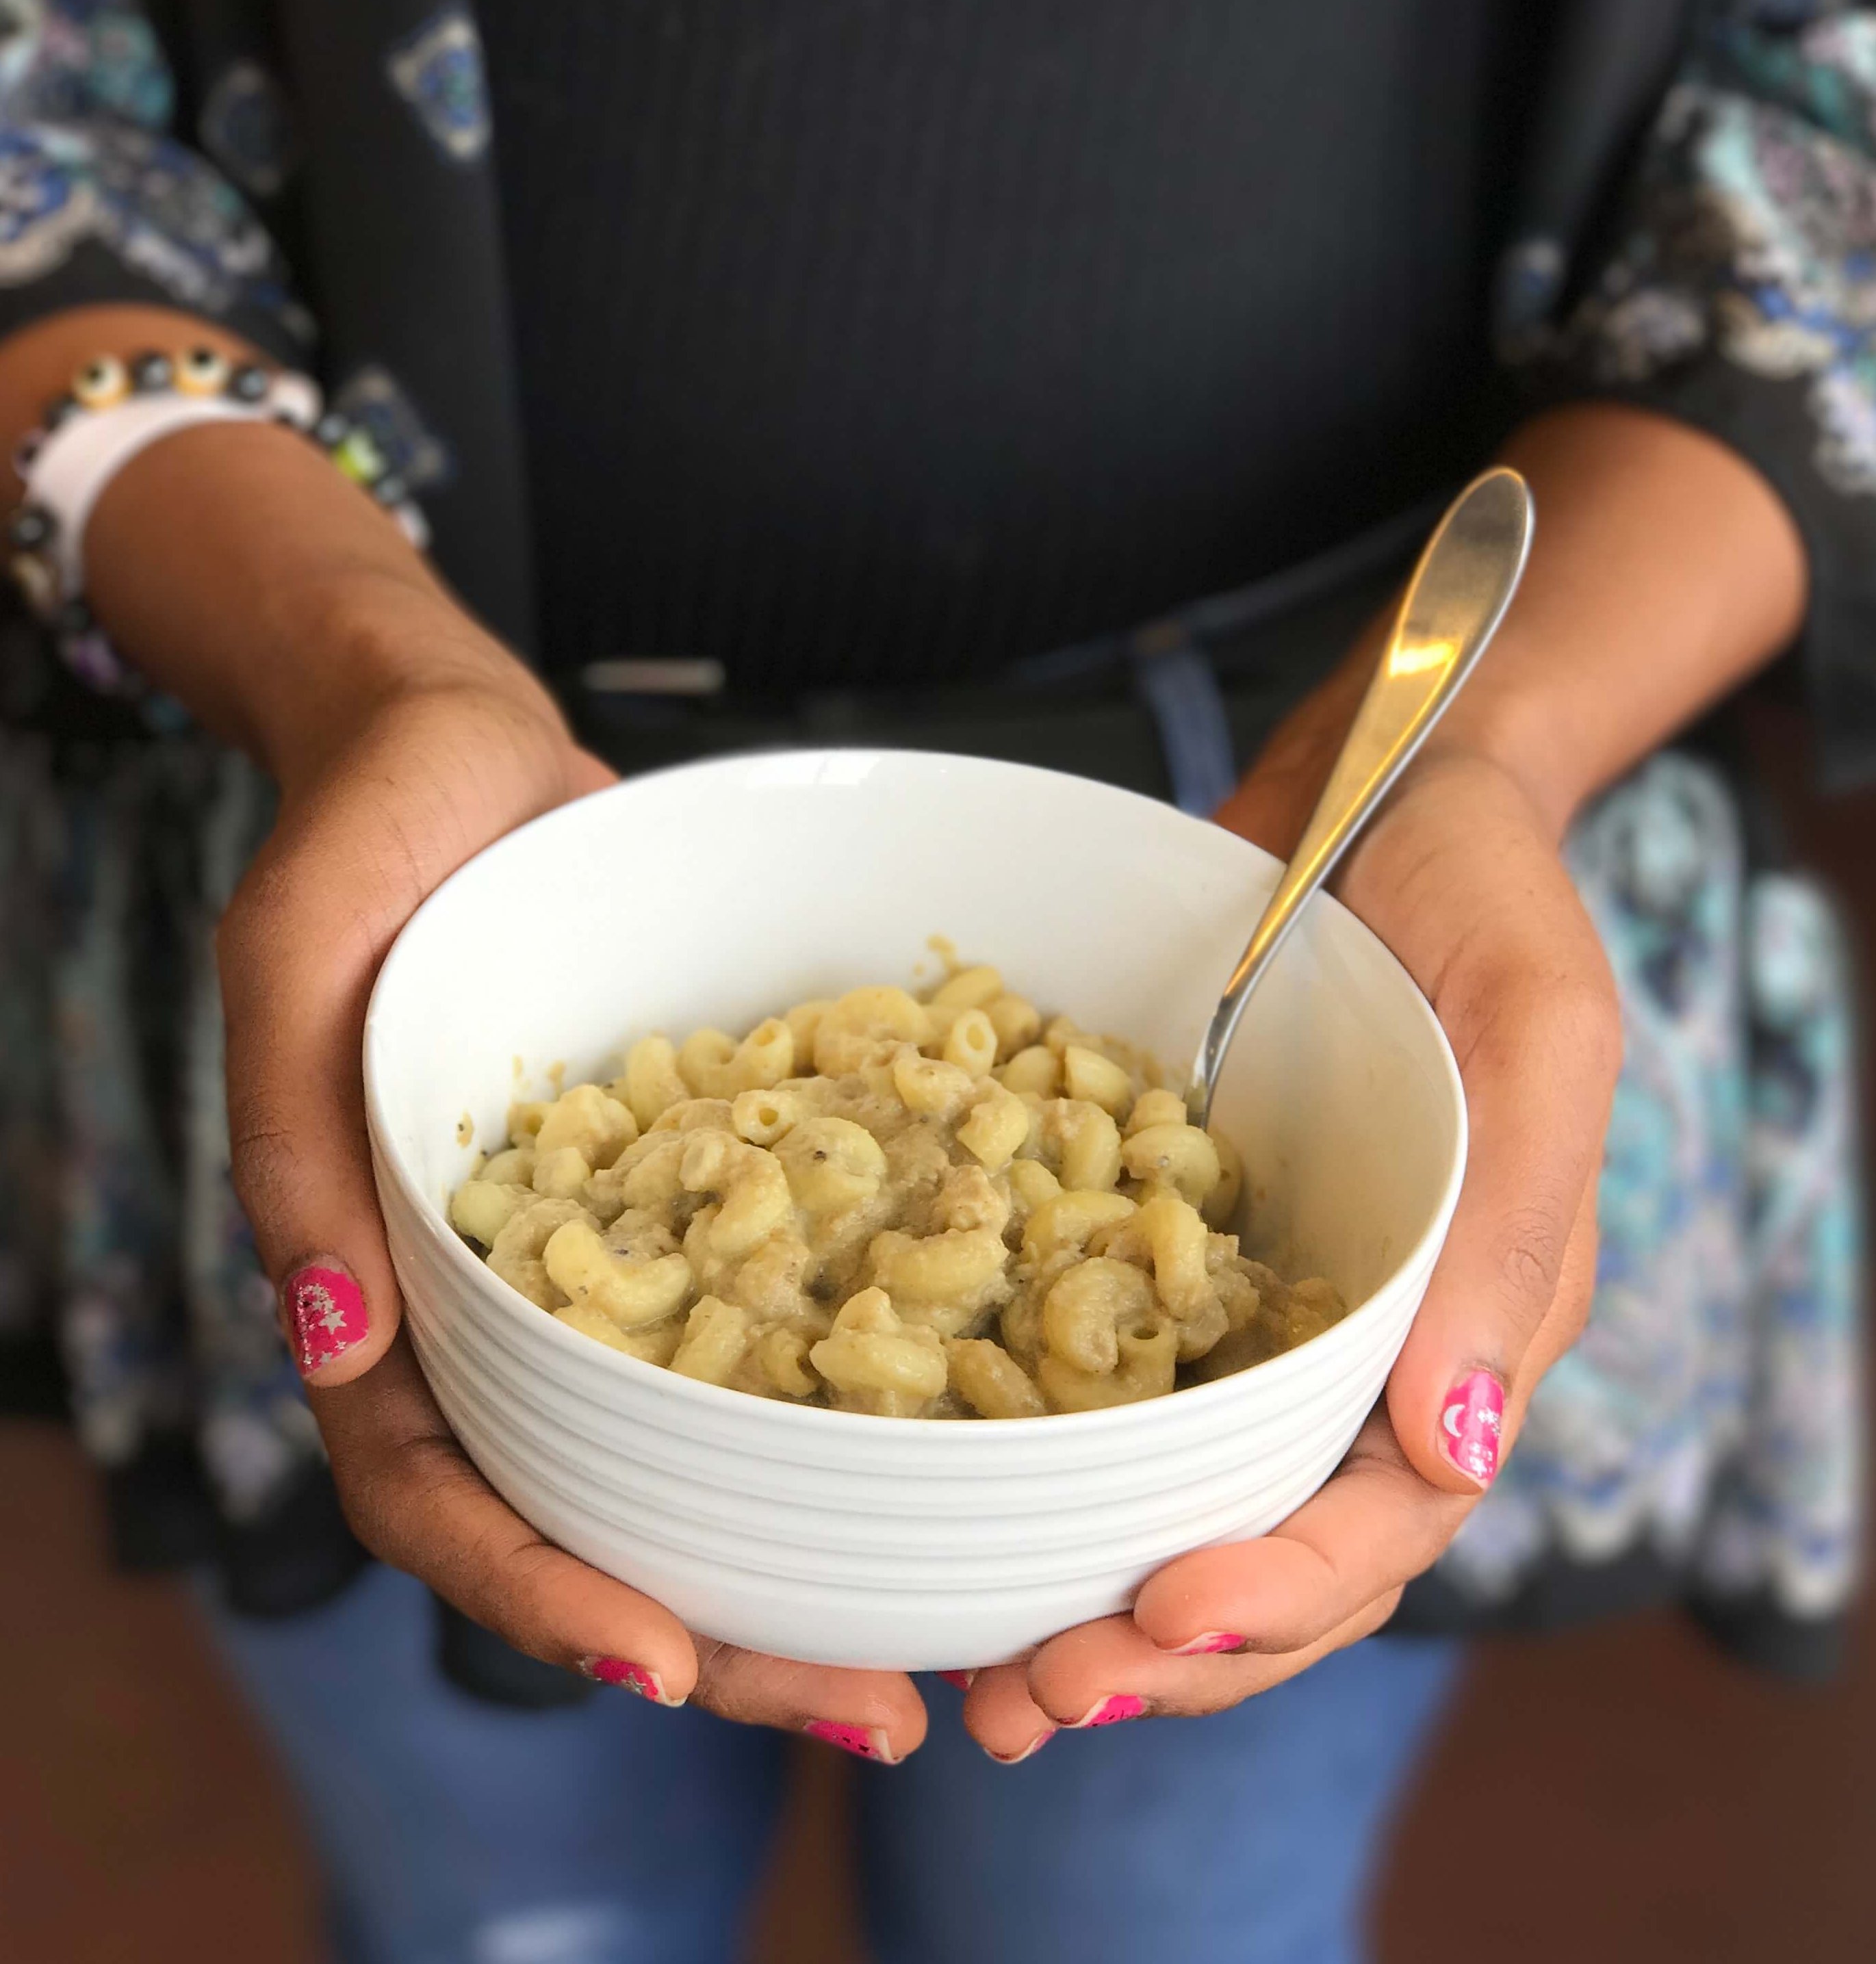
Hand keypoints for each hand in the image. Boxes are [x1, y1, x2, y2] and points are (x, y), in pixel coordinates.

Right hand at [219, 668, 927, 1756]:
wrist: (466, 749)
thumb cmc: (363, 834)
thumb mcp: (294, 961)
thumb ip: (297, 1143)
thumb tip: (331, 1335)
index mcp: (386, 1290)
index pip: (441, 1492)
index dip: (537, 1591)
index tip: (659, 1656)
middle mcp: (506, 1307)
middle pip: (600, 1514)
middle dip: (727, 1628)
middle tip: (879, 1704)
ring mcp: (617, 1261)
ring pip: (705, 1447)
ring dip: (814, 1551)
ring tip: (951, 1631)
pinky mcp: (708, 1192)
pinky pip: (778, 1311)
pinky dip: (856, 1393)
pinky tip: (976, 1433)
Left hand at [959, 732, 1618, 1757]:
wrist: (1379, 786)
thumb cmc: (1486, 892)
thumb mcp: (1542, 1033)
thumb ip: (1515, 1232)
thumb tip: (1461, 1452)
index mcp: (1466, 1326)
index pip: (1386, 1516)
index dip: (1281, 1594)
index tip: (1157, 1624)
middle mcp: (1354, 1342)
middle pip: (1267, 1544)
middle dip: (1159, 1649)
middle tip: (1030, 1702)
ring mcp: (1250, 1301)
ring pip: (1173, 1492)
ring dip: (1080, 1591)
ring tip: (977, 1672)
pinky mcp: (1155, 1240)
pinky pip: (1097, 1374)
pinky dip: (1033, 1458)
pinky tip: (940, 1504)